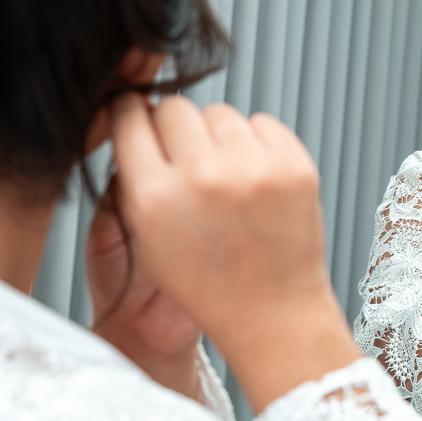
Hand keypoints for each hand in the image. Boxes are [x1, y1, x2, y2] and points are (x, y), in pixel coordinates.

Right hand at [106, 94, 359, 411]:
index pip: (128, 118)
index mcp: (155, 197)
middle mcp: (202, 177)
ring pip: (218, 112)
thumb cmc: (207, 279)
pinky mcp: (293, 165)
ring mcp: (252, 169)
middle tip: (188, 160)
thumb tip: (137, 109)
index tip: (135, 114)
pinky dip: (255, 144)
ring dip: (217, 137)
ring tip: (225, 180)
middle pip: (174, 108)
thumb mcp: (148, 235)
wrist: (273, 312)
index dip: (128, 114)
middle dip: (175, 128)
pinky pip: (260, 123)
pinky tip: (253, 181)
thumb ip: (136, 173)